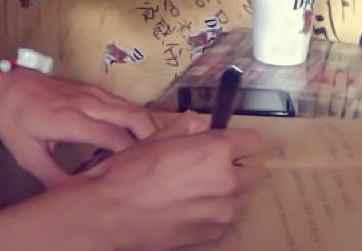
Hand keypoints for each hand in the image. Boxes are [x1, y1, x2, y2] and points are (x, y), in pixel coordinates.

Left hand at [0, 68, 156, 184]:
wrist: (7, 83)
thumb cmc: (15, 120)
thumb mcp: (27, 155)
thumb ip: (53, 178)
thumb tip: (77, 198)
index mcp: (70, 119)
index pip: (113, 136)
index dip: (131, 155)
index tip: (141, 174)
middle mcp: (88, 102)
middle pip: (132, 116)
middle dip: (152, 138)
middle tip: (161, 163)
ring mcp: (93, 92)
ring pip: (132, 107)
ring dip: (148, 128)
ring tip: (156, 153)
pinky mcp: (94, 88)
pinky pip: (123, 103)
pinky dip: (137, 119)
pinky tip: (140, 136)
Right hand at [78, 111, 261, 249]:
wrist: (109, 212)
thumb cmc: (130, 170)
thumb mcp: (158, 137)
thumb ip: (188, 127)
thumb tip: (202, 124)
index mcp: (215, 151)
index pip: (252, 141)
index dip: (239, 140)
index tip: (227, 143)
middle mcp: (226, 182)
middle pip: (252, 172)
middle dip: (236, 167)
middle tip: (208, 166)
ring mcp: (221, 213)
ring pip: (238, 197)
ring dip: (224, 192)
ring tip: (193, 190)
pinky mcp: (213, 237)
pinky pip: (224, 220)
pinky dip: (213, 213)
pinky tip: (188, 209)